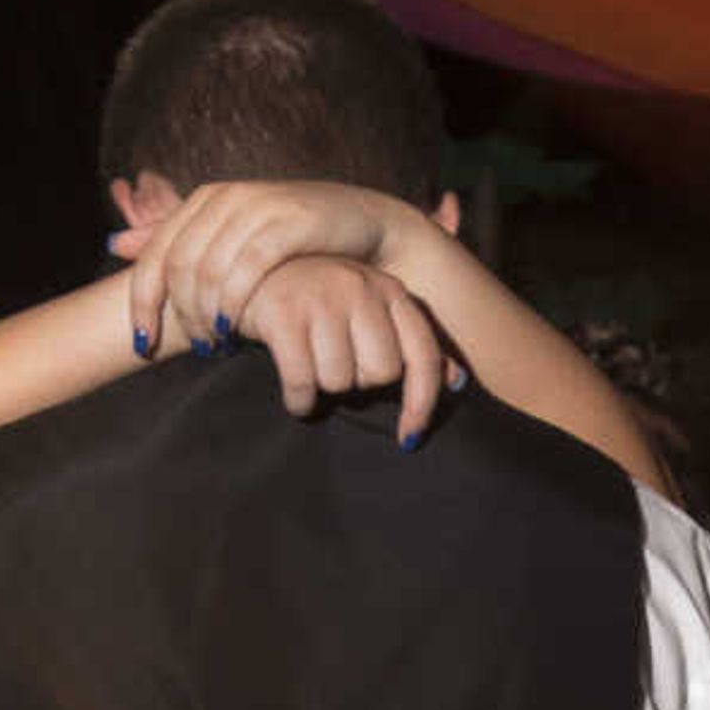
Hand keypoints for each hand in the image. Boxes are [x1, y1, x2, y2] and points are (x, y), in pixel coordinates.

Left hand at [119, 181, 406, 366]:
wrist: (364, 223)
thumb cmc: (294, 238)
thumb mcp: (229, 236)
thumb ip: (175, 240)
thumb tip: (114, 246)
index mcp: (205, 200)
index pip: (157, 255)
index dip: (142, 303)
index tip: (142, 344)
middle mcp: (226, 197)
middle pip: (179, 266)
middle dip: (180, 315)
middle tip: (195, 348)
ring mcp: (257, 207)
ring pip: (210, 270)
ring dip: (206, 315)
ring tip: (215, 345)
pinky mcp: (290, 222)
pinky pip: (247, 268)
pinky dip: (235, 302)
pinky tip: (235, 329)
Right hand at [229, 256, 461, 442]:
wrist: (252, 271)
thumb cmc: (320, 301)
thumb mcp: (371, 311)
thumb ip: (411, 344)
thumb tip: (457, 380)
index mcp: (390, 290)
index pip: (422, 355)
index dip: (422, 404)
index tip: (408, 437)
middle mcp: (361, 288)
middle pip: (379, 374)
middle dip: (357, 383)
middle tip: (336, 365)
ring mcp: (321, 297)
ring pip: (339, 381)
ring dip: (323, 387)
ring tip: (310, 364)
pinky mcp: (283, 314)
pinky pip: (302, 383)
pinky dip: (298, 400)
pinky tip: (295, 392)